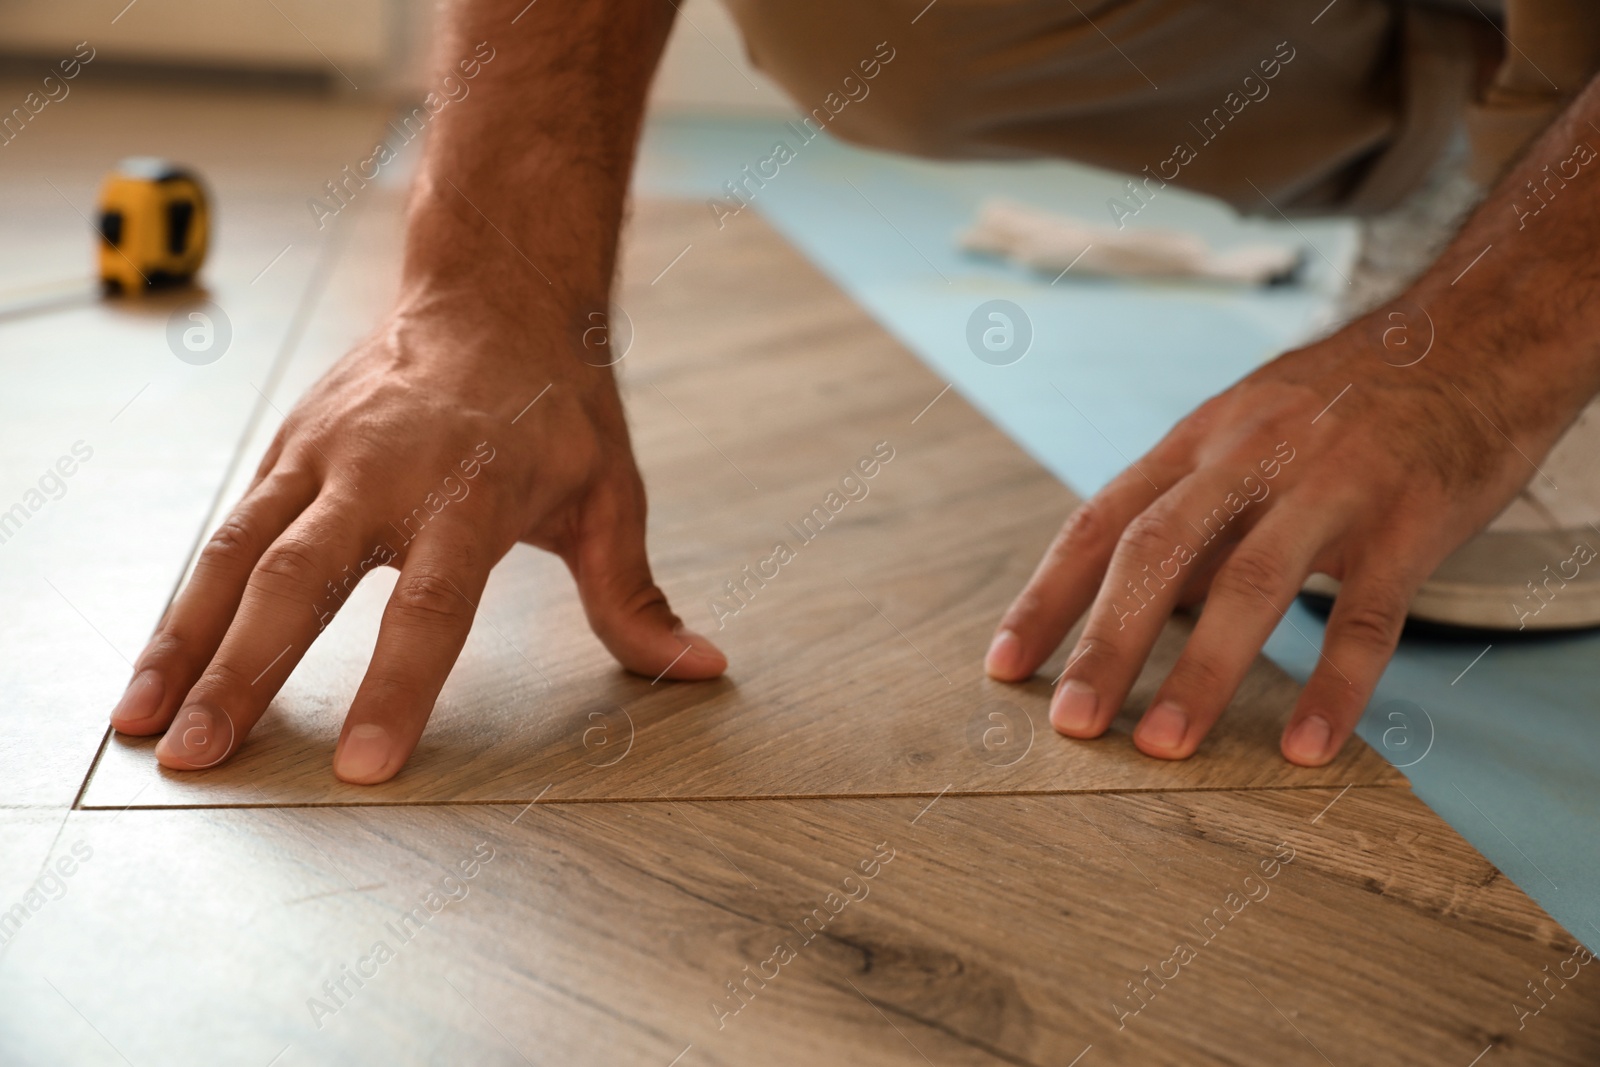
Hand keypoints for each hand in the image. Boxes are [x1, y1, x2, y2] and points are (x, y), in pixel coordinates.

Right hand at [108, 304, 725, 781]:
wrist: (494, 290)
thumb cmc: (559, 403)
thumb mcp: (613, 493)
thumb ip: (634, 594)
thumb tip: (699, 669)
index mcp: (474, 489)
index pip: (432, 603)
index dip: (398, 685)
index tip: (364, 766)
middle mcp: (385, 469)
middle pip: (303, 579)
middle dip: (247, 672)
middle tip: (204, 757)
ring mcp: (325, 453)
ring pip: (238, 551)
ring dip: (185, 640)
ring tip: (143, 725)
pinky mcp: (289, 446)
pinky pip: (225, 529)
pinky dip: (186, 598)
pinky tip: (158, 664)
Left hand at [983, 308, 1566, 764]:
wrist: (1476, 336)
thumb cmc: (1345, 404)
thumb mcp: (1245, 432)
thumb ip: (1191, 511)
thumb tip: (1126, 604)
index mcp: (1199, 440)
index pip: (1101, 521)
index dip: (1048, 595)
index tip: (1005, 665)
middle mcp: (1251, 456)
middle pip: (1157, 551)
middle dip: (1105, 642)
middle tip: (1070, 724)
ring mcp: (1331, 485)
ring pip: (1251, 583)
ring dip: (1201, 671)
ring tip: (1163, 746)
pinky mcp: (1409, 521)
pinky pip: (1368, 615)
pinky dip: (1334, 686)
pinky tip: (1306, 746)